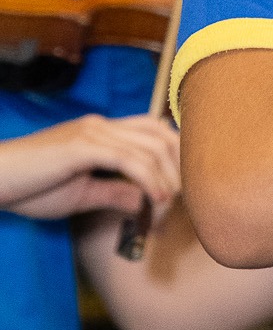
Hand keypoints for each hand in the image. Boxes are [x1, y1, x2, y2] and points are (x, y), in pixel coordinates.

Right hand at [1, 113, 179, 221]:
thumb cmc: (31, 187)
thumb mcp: (82, 194)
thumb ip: (115, 193)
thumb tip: (146, 201)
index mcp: (102, 130)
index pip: (154, 129)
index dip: (176, 154)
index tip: (182, 186)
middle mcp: (101, 125)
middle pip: (162, 134)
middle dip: (180, 165)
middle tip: (183, 198)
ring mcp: (92, 133)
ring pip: (151, 147)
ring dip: (167, 179)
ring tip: (169, 205)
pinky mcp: (82, 147)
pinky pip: (129, 160)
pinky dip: (149, 180)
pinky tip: (156, 199)